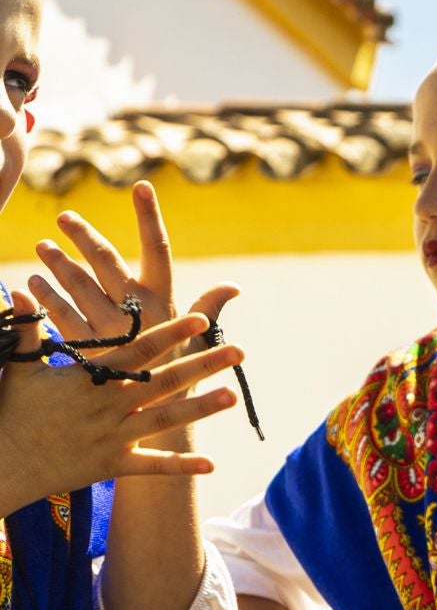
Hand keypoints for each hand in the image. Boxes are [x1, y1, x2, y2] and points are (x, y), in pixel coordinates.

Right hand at [0, 290, 243, 512]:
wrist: (4, 466)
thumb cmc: (13, 413)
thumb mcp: (19, 369)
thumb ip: (28, 330)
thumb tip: (20, 290)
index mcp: (91, 378)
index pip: (139, 351)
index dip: (170, 334)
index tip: (199, 319)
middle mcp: (109, 406)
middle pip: (163, 381)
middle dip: (201, 365)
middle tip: (239, 350)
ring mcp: (113, 437)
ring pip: (164, 420)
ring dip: (200, 409)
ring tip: (233, 396)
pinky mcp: (111, 465)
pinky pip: (151, 467)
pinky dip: (180, 466)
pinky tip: (212, 465)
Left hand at [29, 182, 234, 376]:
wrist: (158, 422)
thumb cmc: (181, 375)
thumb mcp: (197, 341)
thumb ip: (207, 308)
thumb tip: (233, 285)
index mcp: (164, 303)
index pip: (158, 250)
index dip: (150, 217)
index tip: (141, 187)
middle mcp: (135, 312)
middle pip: (106, 263)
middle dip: (85, 237)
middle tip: (65, 217)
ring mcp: (108, 331)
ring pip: (77, 287)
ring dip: (58, 264)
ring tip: (42, 246)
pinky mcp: (86, 350)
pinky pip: (61, 318)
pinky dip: (45, 299)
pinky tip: (32, 284)